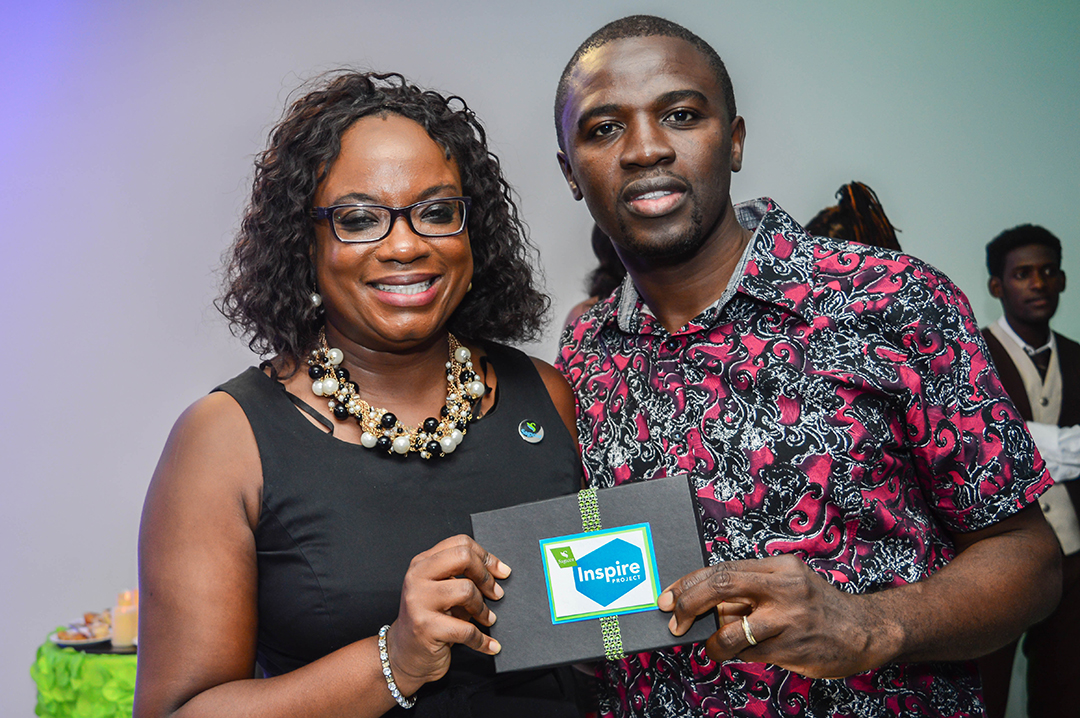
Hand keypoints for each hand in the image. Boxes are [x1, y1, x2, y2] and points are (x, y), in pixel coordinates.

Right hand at [386, 535, 509, 694]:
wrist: (404, 655)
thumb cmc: (429, 621)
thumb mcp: (440, 591)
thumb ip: (460, 576)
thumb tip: (497, 570)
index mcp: (422, 563)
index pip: (460, 543)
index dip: (485, 556)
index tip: (500, 571)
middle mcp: (417, 578)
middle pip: (463, 558)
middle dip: (486, 577)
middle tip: (496, 594)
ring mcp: (418, 602)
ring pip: (466, 590)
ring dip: (483, 609)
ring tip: (487, 619)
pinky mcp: (425, 628)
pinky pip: (466, 629)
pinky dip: (483, 640)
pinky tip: (490, 645)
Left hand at [658, 554, 897, 678]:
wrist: (866, 632)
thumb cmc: (815, 607)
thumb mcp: (786, 584)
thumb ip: (749, 589)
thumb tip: (700, 602)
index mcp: (780, 566)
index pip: (723, 569)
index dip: (690, 583)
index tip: (669, 597)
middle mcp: (785, 588)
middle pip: (721, 587)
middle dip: (689, 604)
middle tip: (675, 621)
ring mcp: (790, 619)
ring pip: (731, 630)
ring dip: (716, 643)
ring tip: (718, 647)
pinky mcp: (794, 648)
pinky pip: (750, 654)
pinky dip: (740, 655)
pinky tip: (751, 651)